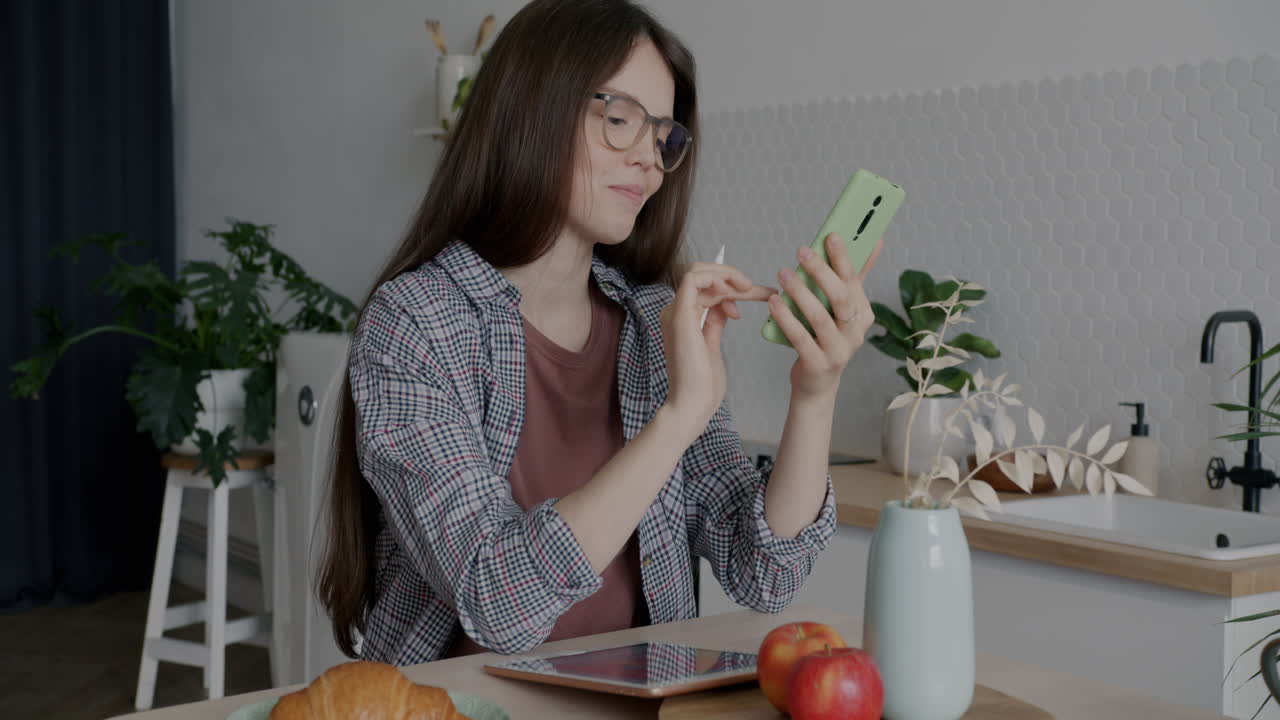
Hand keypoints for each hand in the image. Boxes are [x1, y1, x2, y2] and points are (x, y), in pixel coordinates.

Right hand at [660, 261, 774, 431]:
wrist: (693, 404)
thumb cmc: (703, 384)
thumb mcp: (713, 345)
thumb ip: (716, 322)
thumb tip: (726, 306)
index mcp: (683, 319)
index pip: (706, 288)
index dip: (733, 286)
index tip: (759, 294)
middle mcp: (675, 312)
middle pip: (702, 276)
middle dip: (732, 277)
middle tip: (758, 288)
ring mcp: (675, 312)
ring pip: (698, 272)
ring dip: (727, 276)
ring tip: (749, 288)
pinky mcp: (680, 315)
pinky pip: (692, 280)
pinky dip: (715, 278)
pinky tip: (733, 291)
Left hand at [768, 233, 882, 400]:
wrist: (817, 382)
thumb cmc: (826, 338)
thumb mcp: (842, 310)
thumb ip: (853, 278)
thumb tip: (874, 241)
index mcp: (863, 315)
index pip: (854, 282)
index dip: (844, 258)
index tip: (831, 236)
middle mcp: (855, 333)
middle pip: (841, 297)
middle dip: (821, 271)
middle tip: (802, 251)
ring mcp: (838, 350)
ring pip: (820, 317)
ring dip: (800, 292)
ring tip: (783, 273)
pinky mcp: (818, 364)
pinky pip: (801, 338)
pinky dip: (786, 318)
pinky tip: (774, 302)